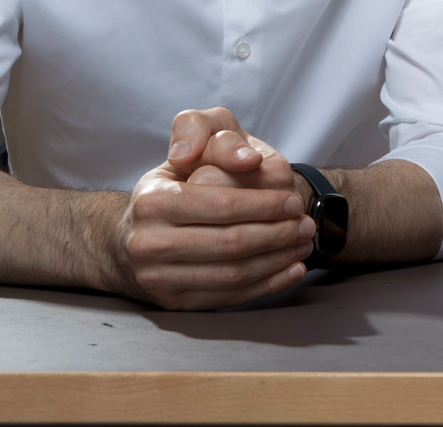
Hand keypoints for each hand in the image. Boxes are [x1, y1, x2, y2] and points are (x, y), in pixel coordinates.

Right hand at [105, 108, 314, 309]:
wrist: (135, 232)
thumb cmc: (179, 181)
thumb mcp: (194, 147)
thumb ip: (220, 140)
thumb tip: (249, 159)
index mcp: (152, 200)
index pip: (221, 205)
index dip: (264, 205)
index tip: (293, 201)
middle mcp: (147, 242)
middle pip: (229, 244)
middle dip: (277, 235)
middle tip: (306, 226)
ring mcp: (156, 277)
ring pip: (231, 275)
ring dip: (277, 261)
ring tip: (304, 245)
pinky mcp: (171, 301)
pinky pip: (226, 298)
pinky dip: (266, 285)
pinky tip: (291, 270)